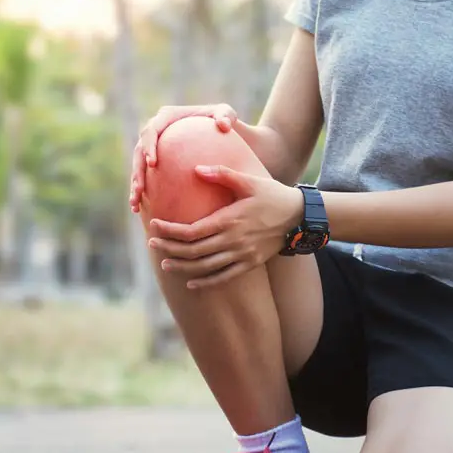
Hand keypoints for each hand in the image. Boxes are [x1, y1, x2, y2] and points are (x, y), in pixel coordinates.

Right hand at [129, 104, 237, 212]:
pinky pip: (146, 178)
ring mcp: (154, 147)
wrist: (221, 134)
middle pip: (139, 151)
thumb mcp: (227, 115)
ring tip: (135, 204)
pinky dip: (142, 193)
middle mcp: (156, 131)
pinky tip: (139, 210)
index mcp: (166, 117)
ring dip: (135, 185)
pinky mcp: (156, 162)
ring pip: (138, 167)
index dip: (149, 146)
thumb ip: (226, 116)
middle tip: (140, 189)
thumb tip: (223, 125)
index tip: (153, 164)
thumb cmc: (225, 122)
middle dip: (137, 171)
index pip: (152, 130)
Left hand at [147, 165, 302, 288]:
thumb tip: (196, 169)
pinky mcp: (250, 264)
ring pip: (205, 267)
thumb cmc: (273, 195)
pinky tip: (191, 283)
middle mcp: (233, 241)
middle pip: (193, 251)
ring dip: (183, 267)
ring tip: (166, 264)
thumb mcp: (249, 180)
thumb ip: (222, 174)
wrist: (299, 217)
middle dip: (170, 249)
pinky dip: (206, 282)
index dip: (170, 231)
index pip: (191, 230)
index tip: (154, 226)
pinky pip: (224, 277)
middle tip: (152, 244)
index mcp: (229, 220)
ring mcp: (242, 255)